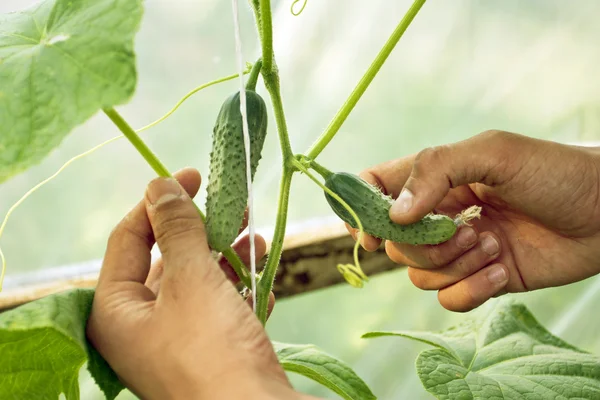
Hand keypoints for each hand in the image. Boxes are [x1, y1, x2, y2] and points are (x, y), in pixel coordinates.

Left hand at [86, 167, 307, 398]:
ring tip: (259, 241)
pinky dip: (242, 293)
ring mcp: (175, 340)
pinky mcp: (208, 352)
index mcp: (116, 309)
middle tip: (235, 205)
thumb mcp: (192, 280)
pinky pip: (220, 309)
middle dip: (205, 231)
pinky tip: (267, 284)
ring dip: (230, 259)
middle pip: (169, 259)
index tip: (193, 176)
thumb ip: (176, 229)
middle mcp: (140, 325)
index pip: (128, 238)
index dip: (159, 202)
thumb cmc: (212, 350)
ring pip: (200, 282)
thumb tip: (159, 185)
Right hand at [349, 130, 599, 311]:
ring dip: (453, 266)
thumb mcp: (492, 153)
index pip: (376, 189)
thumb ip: (436, 170)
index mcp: (435, 178)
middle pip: (396, 243)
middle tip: (466, 230)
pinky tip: (500, 272)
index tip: (372, 231)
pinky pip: (448, 299)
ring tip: (492, 246)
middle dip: (425, 246)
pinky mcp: (481, 279)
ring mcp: (459, 249)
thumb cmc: (553, 171)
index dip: (361, 210)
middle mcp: (440, 215)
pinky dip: (470, 291)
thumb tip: (395, 215)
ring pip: (419, 274)